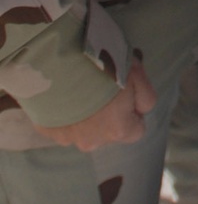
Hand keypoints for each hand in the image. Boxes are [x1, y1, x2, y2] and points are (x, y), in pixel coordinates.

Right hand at [35, 63, 156, 152]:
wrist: (58, 61)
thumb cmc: (103, 67)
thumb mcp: (137, 74)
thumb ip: (146, 96)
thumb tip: (142, 108)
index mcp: (118, 130)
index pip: (137, 130)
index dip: (134, 110)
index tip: (126, 92)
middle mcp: (92, 141)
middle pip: (109, 131)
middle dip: (109, 114)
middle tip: (103, 87)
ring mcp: (66, 137)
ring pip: (84, 129)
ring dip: (85, 114)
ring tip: (81, 87)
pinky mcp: (46, 129)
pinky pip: (61, 123)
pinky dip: (64, 111)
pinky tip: (64, 92)